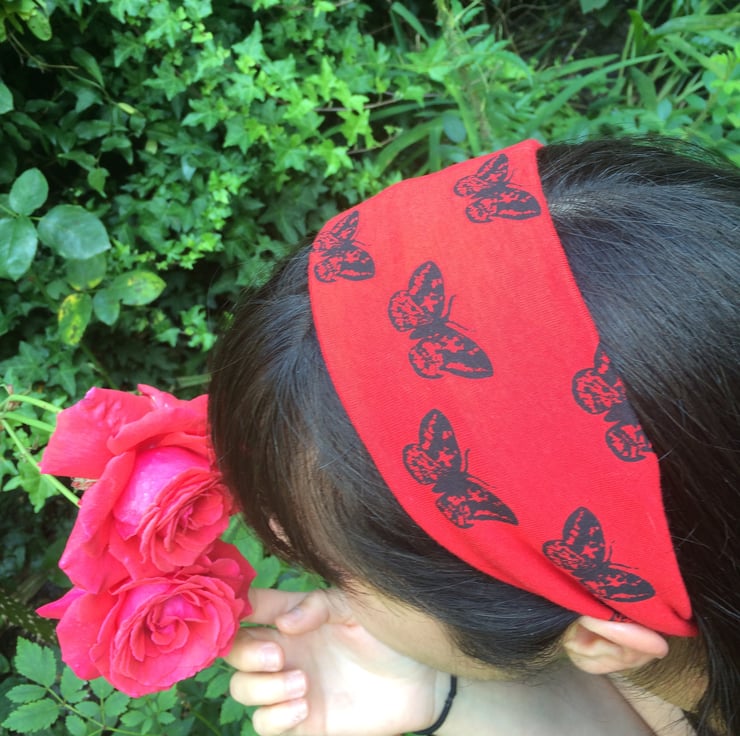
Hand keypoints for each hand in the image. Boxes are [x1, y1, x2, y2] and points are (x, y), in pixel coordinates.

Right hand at [226, 587, 446, 735]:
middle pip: (235, 651)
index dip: (236, 608)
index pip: (250, 608)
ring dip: (262, 687)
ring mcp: (290, 684)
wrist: (420, 678)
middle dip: (245, 654)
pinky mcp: (303, 719)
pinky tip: (304, 705)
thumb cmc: (387, 633)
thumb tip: (284, 623)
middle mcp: (286, 649)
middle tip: (279, 655)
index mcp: (294, 616)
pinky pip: (265, 723)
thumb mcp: (356, 606)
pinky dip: (275, 716)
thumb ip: (319, 606)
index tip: (240, 611)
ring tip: (304, 682)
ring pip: (242, 689)